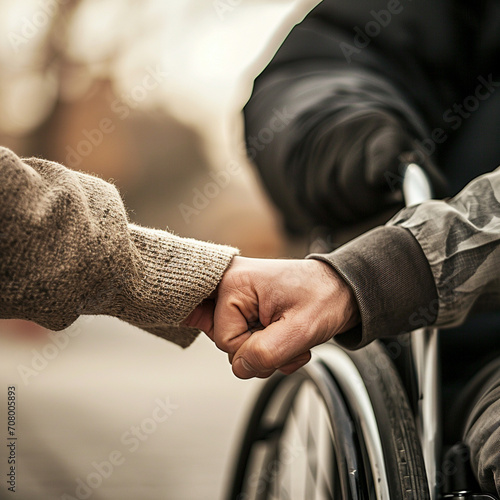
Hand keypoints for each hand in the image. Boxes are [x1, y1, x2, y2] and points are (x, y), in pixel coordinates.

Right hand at [210, 256, 359, 378]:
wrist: (340, 287)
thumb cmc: (324, 297)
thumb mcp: (300, 329)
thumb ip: (265, 353)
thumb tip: (240, 367)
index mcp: (234, 282)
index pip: (225, 341)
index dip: (255, 349)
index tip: (282, 335)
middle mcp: (229, 283)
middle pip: (228, 344)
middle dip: (261, 351)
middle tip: (287, 336)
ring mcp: (236, 294)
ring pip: (237, 345)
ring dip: (266, 350)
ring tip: (289, 333)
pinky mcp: (243, 303)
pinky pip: (242, 337)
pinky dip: (264, 345)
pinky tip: (282, 334)